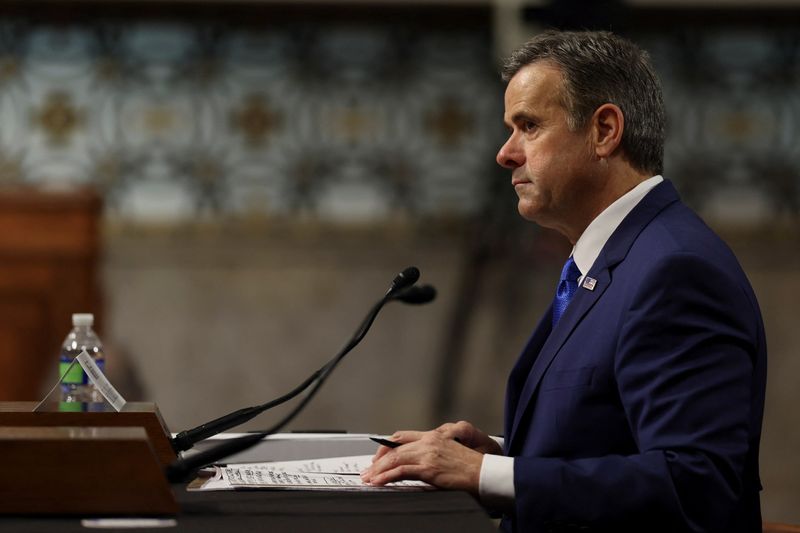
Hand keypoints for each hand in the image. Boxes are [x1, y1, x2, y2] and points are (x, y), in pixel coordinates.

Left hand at [361, 421, 500, 494]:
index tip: (378, 456)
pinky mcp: (429, 468)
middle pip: (395, 448)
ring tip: (369, 478)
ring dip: (378, 469)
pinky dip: (387, 477)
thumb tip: (417, 465)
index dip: (386, 446)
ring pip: (395, 458)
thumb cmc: (472, 467)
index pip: (403, 437)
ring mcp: (428, 454)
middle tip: (368, 470)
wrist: (486, 473)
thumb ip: (433, 454)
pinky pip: (401, 471)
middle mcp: (429, 442)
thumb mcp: (450, 453)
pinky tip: (379, 482)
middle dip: (378, 460)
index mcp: (434, 436)